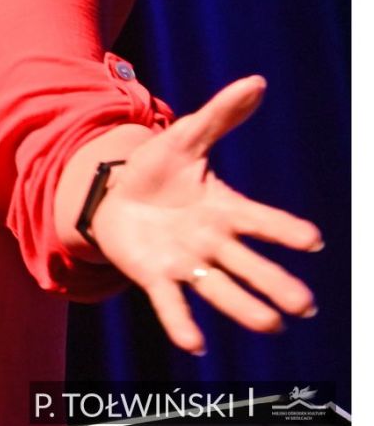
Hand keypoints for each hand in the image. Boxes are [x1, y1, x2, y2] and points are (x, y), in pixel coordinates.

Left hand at [89, 75, 323, 354]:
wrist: (114, 194)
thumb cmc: (159, 169)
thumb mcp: (185, 137)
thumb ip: (220, 115)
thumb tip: (256, 82)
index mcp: (225, 209)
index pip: (261, 220)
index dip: (285, 230)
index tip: (312, 240)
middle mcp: (213, 242)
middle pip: (250, 265)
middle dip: (277, 284)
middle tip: (305, 305)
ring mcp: (185, 262)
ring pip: (220, 289)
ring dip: (244, 308)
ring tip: (271, 325)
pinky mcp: (154, 277)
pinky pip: (171, 303)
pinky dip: (182, 323)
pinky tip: (195, 344)